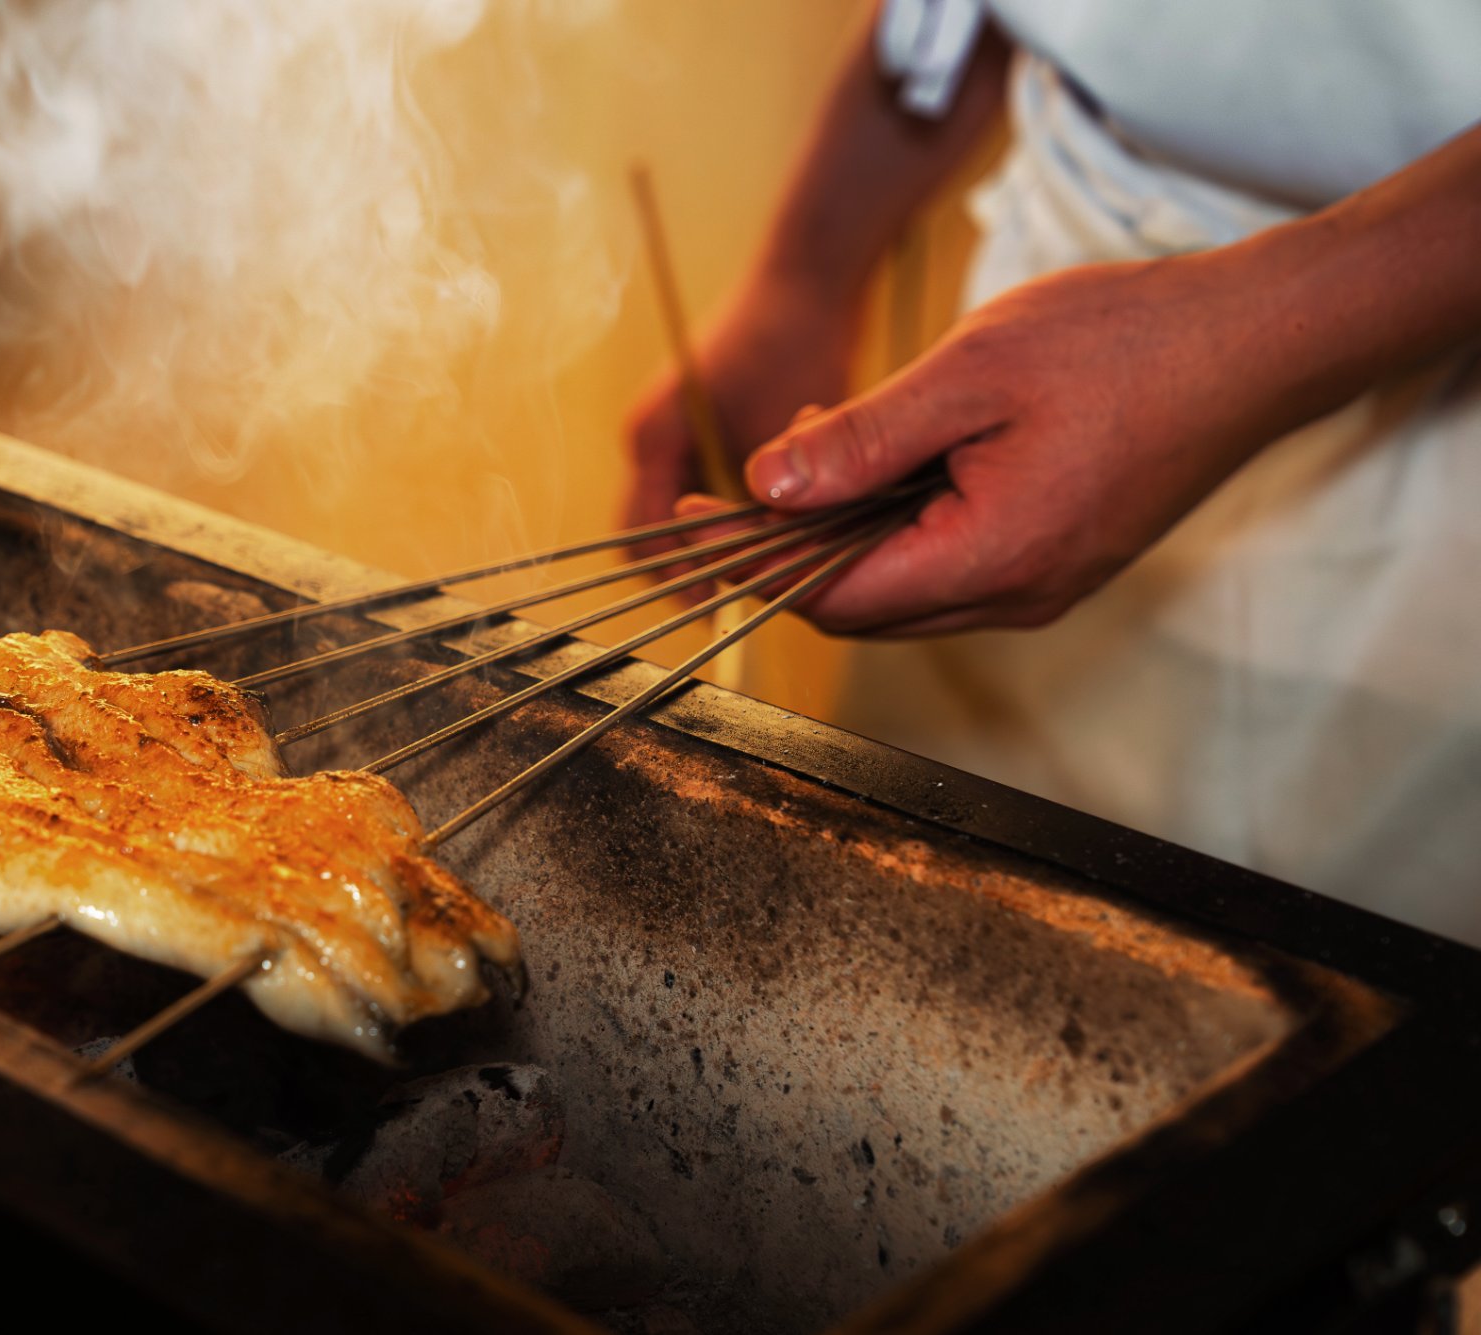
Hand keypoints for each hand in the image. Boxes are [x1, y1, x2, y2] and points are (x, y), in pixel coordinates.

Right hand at [621, 277, 853, 558]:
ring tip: (764, 553)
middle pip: (652, 531)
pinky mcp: (696, 427)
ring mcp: (670, 431)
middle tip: (745, 585)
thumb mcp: (780, 435)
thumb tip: (755, 567)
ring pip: (678, 513)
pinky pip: (700, 489)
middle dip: (698, 561)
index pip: (643, 538)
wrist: (810, 276)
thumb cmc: (794, 340)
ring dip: (717, 537)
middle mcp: (650, 436)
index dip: (680, 576)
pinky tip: (774, 517)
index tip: (718, 599)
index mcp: (653, 435)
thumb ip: (760, 504)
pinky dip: (730, 512)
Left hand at [729, 254, 1296, 634]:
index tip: (697, 513)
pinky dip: (902, 520)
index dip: (754, 562)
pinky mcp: (1058, 559)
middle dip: (794, 545)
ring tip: (831, 440)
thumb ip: (863, 439)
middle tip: (762, 466)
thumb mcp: (970, 373)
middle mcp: (1016, 596)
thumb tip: (767, 485)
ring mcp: (1042, 584)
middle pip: (860, 606)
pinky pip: (951, 563)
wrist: (1257, 343)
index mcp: (990, 561)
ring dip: (849, 529)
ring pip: (904, 585)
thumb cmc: (1127, 343)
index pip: (831, 600)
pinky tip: (896, 453)